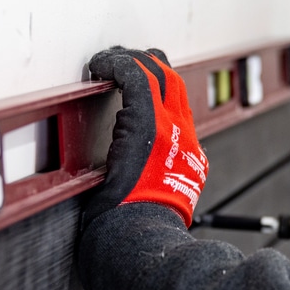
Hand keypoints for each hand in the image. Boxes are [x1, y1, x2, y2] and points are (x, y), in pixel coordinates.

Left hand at [85, 46, 207, 226]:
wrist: (143, 229)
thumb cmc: (144, 222)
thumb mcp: (163, 196)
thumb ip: (156, 173)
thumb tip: (137, 165)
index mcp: (189, 153)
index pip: (179, 104)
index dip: (159, 84)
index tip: (137, 79)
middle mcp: (185, 134)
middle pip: (173, 81)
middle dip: (146, 64)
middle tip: (120, 60)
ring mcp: (169, 127)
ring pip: (157, 74)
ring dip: (129, 61)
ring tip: (106, 60)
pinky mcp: (147, 123)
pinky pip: (135, 79)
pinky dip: (117, 65)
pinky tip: (100, 65)